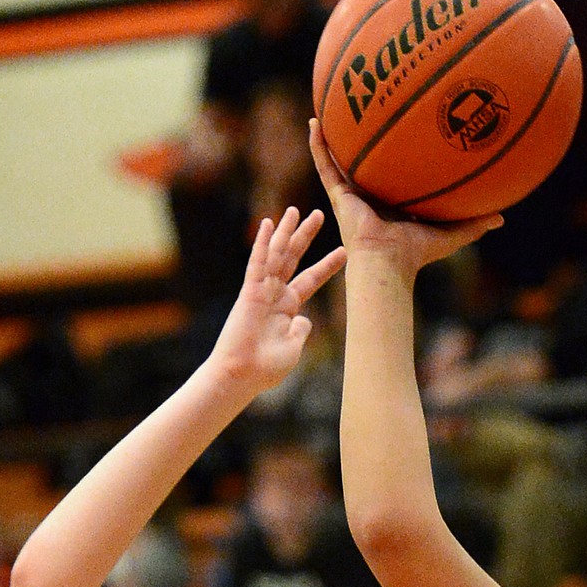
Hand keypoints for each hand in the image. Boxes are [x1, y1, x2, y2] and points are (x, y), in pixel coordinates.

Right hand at [209, 207, 346, 393]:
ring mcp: (261, 291)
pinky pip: (257, 263)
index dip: (327, 265)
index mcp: (288, 307)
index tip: (344, 251)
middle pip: (293, 258)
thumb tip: (304, 319)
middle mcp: (275, 294)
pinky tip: (268, 224)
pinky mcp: (249, 293)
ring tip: (296, 211)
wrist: (242, 375)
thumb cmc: (266, 368)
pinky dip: (263, 244)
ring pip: (276, 255)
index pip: (311, 279)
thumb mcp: (293, 347)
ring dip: (286, 232)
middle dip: (306, 236)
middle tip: (320, 215)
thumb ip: (300, 330)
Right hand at [309, 121, 501, 282]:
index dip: (397, 157)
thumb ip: (474, 224)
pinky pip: (325, 164)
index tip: (402, 135)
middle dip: (365, 140)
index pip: (395, 175)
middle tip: (367, 110)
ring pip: (341, 159)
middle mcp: (371, 195)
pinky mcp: (337, 194)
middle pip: (367, 162)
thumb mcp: (451, 234)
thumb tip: (503, 218)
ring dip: (335, 135)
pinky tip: (314, 121)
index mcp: (394, 203)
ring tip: (330, 107)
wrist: (387, 262)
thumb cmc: (416, 254)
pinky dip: (318, 144)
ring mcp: (352, 194)